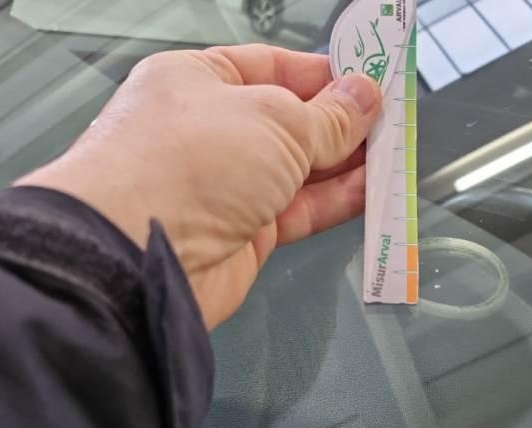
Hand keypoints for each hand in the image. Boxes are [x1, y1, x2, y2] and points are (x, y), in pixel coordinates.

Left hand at [17, 45, 380, 328]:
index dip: (325, 74)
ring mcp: (226, 185)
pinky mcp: (243, 233)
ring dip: (346, 166)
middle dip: (342, 123)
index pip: (274, 67)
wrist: (139, 257)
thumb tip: (363, 98)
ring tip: (392, 157)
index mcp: (200, 81)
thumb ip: (327, 117)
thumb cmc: (185, 165)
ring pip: (299, 170)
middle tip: (391, 122)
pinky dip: (335, 202)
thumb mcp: (273, 122)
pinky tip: (370, 192)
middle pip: (290, 121)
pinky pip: (299, 210)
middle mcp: (211, 132)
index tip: (370, 80)